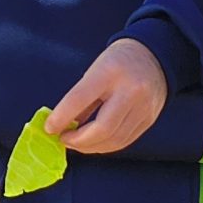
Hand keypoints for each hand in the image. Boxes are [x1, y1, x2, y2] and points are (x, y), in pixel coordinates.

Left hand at [46, 38, 168, 155]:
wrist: (153, 56)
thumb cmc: (117, 62)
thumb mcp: (95, 70)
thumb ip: (80, 98)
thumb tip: (61, 125)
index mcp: (110, 72)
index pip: (80, 99)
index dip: (61, 118)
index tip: (49, 128)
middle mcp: (130, 90)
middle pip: (102, 128)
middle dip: (78, 141)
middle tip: (63, 139)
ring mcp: (143, 107)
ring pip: (114, 140)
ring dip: (90, 147)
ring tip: (76, 143)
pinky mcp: (149, 119)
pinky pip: (125, 141)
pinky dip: (105, 146)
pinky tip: (94, 143)